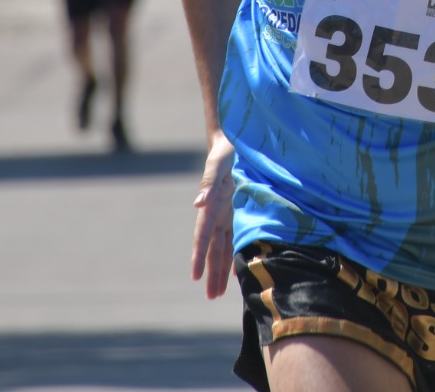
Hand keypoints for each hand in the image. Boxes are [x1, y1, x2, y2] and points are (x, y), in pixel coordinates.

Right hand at [190, 134, 236, 298]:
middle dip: (211, 272)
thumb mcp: (219, 163)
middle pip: (213, 248)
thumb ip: (209, 183)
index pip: (203, 236)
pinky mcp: (239, 210)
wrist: (237, 138)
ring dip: (222, 269)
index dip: (199, 257)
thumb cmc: (227, 149)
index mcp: (211, 204)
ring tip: (219, 292)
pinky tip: (238, 268)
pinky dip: (236, 254)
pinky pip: (237, 237)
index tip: (195, 277)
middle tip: (211, 296)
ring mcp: (228, 213)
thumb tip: (198, 205)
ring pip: (224, 247)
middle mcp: (218, 212)